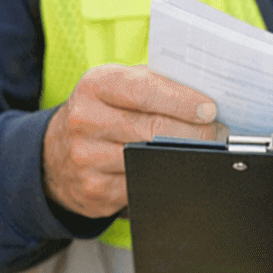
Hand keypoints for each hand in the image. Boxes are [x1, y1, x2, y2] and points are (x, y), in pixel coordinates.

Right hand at [43, 65, 219, 217]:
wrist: (55, 155)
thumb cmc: (101, 113)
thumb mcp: (115, 87)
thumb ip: (153, 83)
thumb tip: (204, 90)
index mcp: (95, 86)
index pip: (142, 89)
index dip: (180, 100)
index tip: (208, 109)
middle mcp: (86, 120)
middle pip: (151, 128)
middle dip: (193, 132)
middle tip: (218, 133)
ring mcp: (87, 158)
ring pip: (149, 159)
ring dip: (184, 156)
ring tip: (205, 149)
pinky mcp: (95, 190)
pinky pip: (142, 184)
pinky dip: (166, 177)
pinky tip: (177, 169)